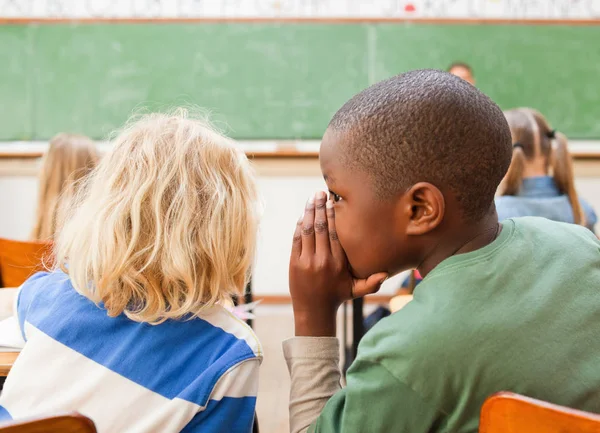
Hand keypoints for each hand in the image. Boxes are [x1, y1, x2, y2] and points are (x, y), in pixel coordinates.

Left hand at [289, 191, 387, 336]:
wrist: (313, 311)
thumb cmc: (336, 297)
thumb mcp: (355, 291)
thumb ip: (371, 283)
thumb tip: (386, 274)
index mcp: (337, 263)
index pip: (334, 233)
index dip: (333, 215)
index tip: (332, 201)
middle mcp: (322, 259)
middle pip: (320, 227)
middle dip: (319, 208)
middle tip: (320, 192)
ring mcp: (306, 261)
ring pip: (307, 231)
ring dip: (308, 213)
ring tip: (311, 199)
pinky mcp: (295, 263)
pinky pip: (297, 240)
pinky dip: (299, 226)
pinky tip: (302, 215)